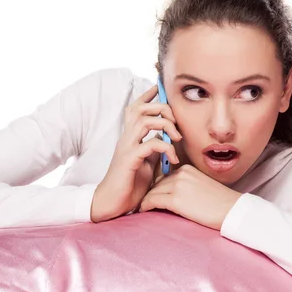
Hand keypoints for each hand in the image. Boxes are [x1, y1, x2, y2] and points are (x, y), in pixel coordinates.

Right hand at [91, 84, 182, 222]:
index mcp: (130, 137)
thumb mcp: (148, 163)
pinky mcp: (129, 159)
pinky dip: (166, 148)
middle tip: (176, 122)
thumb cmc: (130, 185)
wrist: (112, 204)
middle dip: (162, 108)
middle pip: (140, 108)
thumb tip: (167, 139)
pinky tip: (174, 159)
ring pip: (145, 121)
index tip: (159, 87)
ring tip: (178, 138)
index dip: (147, 95)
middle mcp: (126, 138)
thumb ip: (155, 149)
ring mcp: (126, 147)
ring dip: (166, 125)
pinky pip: (150, 144)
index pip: (135, 108)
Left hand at [139, 164, 242, 229]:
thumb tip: (171, 194)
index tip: (150, 195)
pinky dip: (145, 205)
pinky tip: (142, 210)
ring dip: (145, 200)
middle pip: (156, 183)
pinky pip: (153, 200)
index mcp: (187, 169)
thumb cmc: (219, 202)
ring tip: (139, 207)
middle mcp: (181, 174)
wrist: (231, 210)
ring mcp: (178, 186)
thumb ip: (186, 185)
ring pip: (152, 191)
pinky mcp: (176, 199)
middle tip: (140, 202)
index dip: (156, 187)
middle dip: (148, 193)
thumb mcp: (200, 185)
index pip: (164, 176)